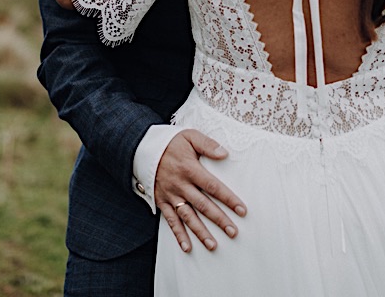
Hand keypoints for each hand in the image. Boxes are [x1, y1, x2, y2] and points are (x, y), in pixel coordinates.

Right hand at [155, 129, 246, 252]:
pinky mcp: (162, 202)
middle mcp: (181, 185)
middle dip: (219, 220)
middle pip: (203, 205)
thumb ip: (207, 144)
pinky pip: (170, 221)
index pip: (213, 187)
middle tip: (233, 232)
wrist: (143, 148)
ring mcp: (171, 195)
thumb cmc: (170, 143)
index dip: (228, 199)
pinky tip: (187, 247)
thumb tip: (224, 153)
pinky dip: (178, 235)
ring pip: (188, 217)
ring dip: (200, 232)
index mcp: (190, 169)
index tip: (242, 210)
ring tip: (213, 245)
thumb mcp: (189, 136)